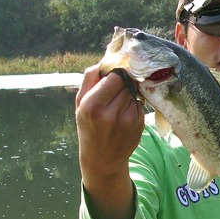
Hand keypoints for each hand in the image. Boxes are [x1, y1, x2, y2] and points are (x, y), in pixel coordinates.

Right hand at [75, 65, 144, 218]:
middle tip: (115, 88)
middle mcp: (111, 113)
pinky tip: (124, 114)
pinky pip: (139, 103)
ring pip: (134, 91)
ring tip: (117, 104)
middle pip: (127, 82)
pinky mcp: (139, 124)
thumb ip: (90, 78)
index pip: (115, 76)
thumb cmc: (88, 127)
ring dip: (128, 92)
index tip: (112, 74)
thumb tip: (107, 58)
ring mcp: (128, 120)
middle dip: (123, 80)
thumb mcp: (80, 103)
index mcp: (92, 106)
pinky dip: (133, 103)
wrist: (102, 159)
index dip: (116, 73)